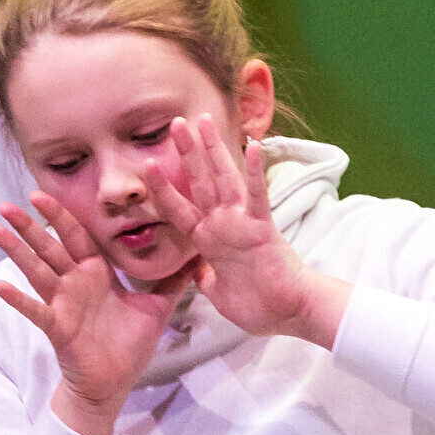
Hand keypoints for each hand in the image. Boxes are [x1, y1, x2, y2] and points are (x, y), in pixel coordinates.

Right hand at [0, 197, 171, 434]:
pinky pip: (36, 311)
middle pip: (49, 246)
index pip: (77, 235)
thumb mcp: (158, 305)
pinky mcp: (58, 327)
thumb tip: (202, 254)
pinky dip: (18, 299)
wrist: (115, 384)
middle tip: (8, 201)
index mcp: (96, 273)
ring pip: (36, 270)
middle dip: (29, 225)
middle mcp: (75, 283)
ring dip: (15, 250)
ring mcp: (63, 304)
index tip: (43, 192)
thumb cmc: (129, 344)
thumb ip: (175, 279)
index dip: (61, 214)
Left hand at [147, 116, 348, 344]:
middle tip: (174, 123)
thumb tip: (196, 271)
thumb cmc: (257, 305)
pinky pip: (257, 196)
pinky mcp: (261, 227)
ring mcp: (241, 222)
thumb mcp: (217, 293)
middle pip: (199, 182)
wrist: (287, 314)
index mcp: (208, 240)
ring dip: (213, 150)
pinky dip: (254, 172)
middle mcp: (222, 224)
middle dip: (186, 152)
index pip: (178, 209)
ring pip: (223, 179)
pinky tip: (252, 146)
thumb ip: (204, 278)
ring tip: (203, 120)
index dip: (162, 188)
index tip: (148, 166)